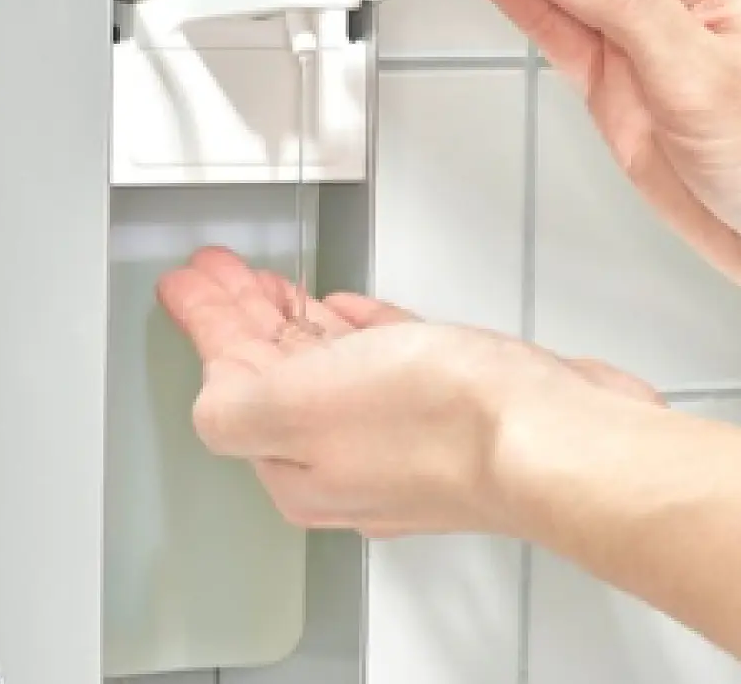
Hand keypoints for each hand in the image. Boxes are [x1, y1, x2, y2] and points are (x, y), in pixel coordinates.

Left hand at [157, 247, 659, 538]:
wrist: (551, 436)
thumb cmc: (442, 424)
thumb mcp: (298, 404)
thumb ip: (236, 402)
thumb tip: (213, 391)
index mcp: (297, 467)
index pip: (230, 387)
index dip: (207, 325)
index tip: (189, 284)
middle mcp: (346, 464)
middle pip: (274, 376)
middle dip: (243, 317)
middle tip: (220, 273)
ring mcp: (404, 440)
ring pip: (328, 368)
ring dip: (293, 319)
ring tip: (270, 282)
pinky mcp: (458, 413)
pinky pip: (390, 364)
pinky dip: (362, 332)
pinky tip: (354, 313)